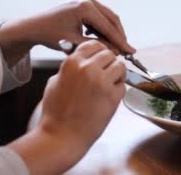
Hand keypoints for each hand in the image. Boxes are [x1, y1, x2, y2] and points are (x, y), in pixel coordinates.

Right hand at [9, 41, 125, 172]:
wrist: (61, 136)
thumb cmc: (56, 112)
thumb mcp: (56, 81)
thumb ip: (71, 68)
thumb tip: (83, 60)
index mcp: (72, 62)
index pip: (94, 44)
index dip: (99, 52)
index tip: (101, 59)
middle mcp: (88, 68)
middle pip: (109, 54)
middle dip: (109, 63)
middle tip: (106, 74)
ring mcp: (101, 81)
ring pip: (120, 66)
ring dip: (117, 75)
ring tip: (109, 85)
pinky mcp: (112, 97)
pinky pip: (123, 85)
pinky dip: (118, 91)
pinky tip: (108, 98)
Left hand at [34, 0, 134, 52]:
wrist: (34, 27)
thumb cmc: (50, 35)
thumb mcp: (74, 43)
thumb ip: (97, 46)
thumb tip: (116, 50)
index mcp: (84, 7)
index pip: (108, 26)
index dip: (120, 41)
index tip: (130, 51)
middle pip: (112, 18)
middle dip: (119, 35)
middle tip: (126, 50)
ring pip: (107, 16)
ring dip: (112, 31)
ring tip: (116, 46)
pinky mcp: (84, 1)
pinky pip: (100, 15)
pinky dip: (104, 27)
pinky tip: (104, 39)